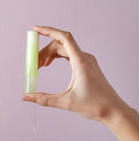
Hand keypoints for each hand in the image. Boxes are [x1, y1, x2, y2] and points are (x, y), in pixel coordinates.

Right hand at [22, 26, 138, 140]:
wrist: (113, 111)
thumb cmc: (96, 106)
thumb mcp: (66, 103)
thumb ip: (44, 99)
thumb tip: (27, 97)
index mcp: (81, 62)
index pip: (64, 38)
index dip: (48, 31)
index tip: (36, 30)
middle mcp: (84, 58)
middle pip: (60, 45)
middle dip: (44, 51)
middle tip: (33, 64)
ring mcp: (86, 61)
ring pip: (64, 49)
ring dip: (50, 54)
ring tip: (40, 66)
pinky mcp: (87, 65)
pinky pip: (69, 54)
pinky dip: (57, 57)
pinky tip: (50, 65)